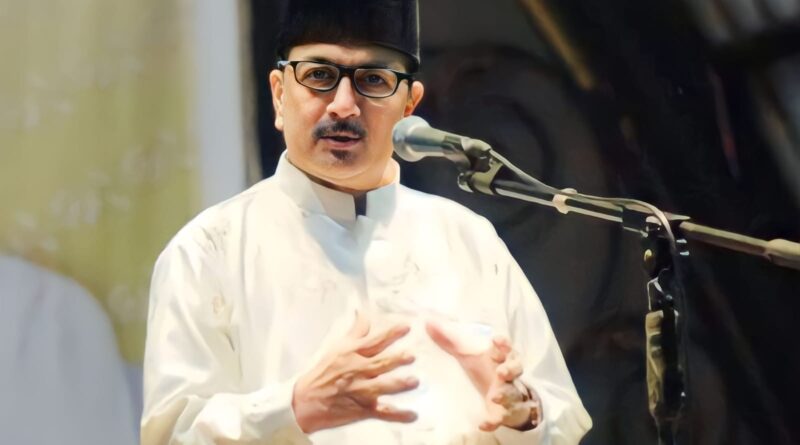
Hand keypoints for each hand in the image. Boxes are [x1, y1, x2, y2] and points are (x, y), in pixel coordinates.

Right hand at [292, 311, 418, 433]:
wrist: (305, 401)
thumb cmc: (323, 372)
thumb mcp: (338, 347)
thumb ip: (356, 331)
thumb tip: (363, 313)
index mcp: (352, 354)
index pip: (374, 341)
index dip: (390, 333)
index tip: (406, 327)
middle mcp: (357, 371)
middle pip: (379, 363)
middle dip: (395, 360)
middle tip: (411, 356)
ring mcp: (360, 391)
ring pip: (381, 387)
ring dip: (398, 385)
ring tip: (414, 381)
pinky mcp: (362, 409)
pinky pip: (382, 413)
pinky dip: (398, 415)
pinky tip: (412, 415)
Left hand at [426, 321, 539, 431]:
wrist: (498, 396)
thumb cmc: (484, 369)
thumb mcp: (467, 356)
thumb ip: (449, 342)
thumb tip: (428, 323)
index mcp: (500, 357)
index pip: (506, 347)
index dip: (503, 344)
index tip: (496, 341)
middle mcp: (507, 374)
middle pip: (515, 368)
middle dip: (510, 369)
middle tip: (501, 372)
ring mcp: (508, 392)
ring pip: (513, 393)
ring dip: (505, 394)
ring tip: (496, 396)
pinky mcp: (503, 411)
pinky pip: (500, 417)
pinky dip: (493, 421)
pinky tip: (483, 424)